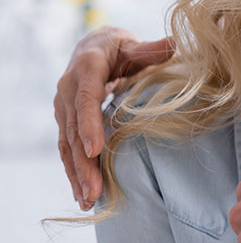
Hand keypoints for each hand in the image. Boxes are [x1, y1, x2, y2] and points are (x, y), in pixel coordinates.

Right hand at [54, 26, 173, 209]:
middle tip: (93, 190)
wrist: (94, 47)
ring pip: (66, 144)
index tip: (94, 150)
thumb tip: (174, 43)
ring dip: (76, 173)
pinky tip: (81, 193)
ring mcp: (64, 107)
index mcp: (87, 68)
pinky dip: (73, 171)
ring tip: (87, 199)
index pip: (86, 99)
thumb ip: (151, 48)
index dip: (88, 124)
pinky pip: (67, 148)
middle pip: (73, 129)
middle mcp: (68, 89)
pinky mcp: (66, 121)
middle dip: (82, 162)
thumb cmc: (121, 47)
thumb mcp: (134, 44)